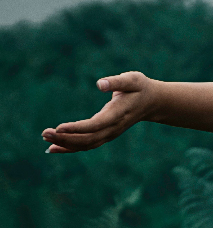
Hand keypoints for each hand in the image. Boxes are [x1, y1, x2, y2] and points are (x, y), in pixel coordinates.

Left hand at [42, 71, 158, 153]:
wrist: (152, 102)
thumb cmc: (140, 87)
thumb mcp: (132, 79)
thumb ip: (116, 81)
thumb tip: (100, 84)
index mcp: (118, 114)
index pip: (96, 125)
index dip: (77, 128)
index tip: (59, 127)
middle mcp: (113, 128)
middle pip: (88, 139)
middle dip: (66, 138)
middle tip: (45, 133)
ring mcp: (110, 134)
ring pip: (86, 144)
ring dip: (65, 144)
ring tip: (46, 139)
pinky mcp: (105, 135)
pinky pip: (87, 145)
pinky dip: (70, 148)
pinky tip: (54, 148)